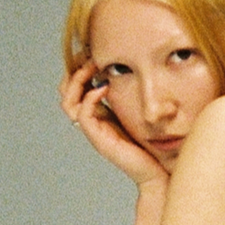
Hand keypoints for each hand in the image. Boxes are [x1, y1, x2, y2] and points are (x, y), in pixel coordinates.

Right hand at [58, 59, 169, 190]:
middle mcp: (93, 121)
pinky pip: (82, 114)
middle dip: (74, 71)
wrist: (158, 172)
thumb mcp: (145, 110)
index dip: (81, 68)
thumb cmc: (155, 143)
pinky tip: (104, 87)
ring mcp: (94, 130)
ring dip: (77, 81)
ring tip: (93, 67)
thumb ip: (139, 93)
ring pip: (68, 102)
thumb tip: (142, 69)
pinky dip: (90, 97)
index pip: (77, 87)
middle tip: (90, 55)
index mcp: (101, 113)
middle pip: (66, 92)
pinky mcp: (99, 139)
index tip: (94, 52)